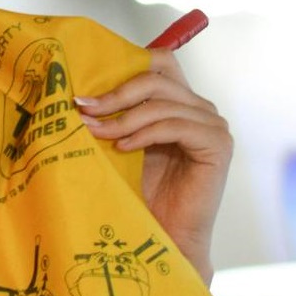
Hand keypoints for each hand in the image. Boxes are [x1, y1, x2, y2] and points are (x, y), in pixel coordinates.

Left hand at [75, 50, 230, 278]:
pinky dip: (144, 134)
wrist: (163, 235)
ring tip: (95, 132)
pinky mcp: (217, 144)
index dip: (123, 65)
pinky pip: (175, 126)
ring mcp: (212, 124)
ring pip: (161, 103)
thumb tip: (78, 93)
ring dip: (122, 117)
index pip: (159, 61)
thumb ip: (114, 114)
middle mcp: (199, 107)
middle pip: (157, 77)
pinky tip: (123, 148)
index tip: (87, 87)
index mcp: (178, 101)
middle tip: (83, 108)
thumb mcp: (121, 142)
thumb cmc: (140, 193)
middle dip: (115, 92)